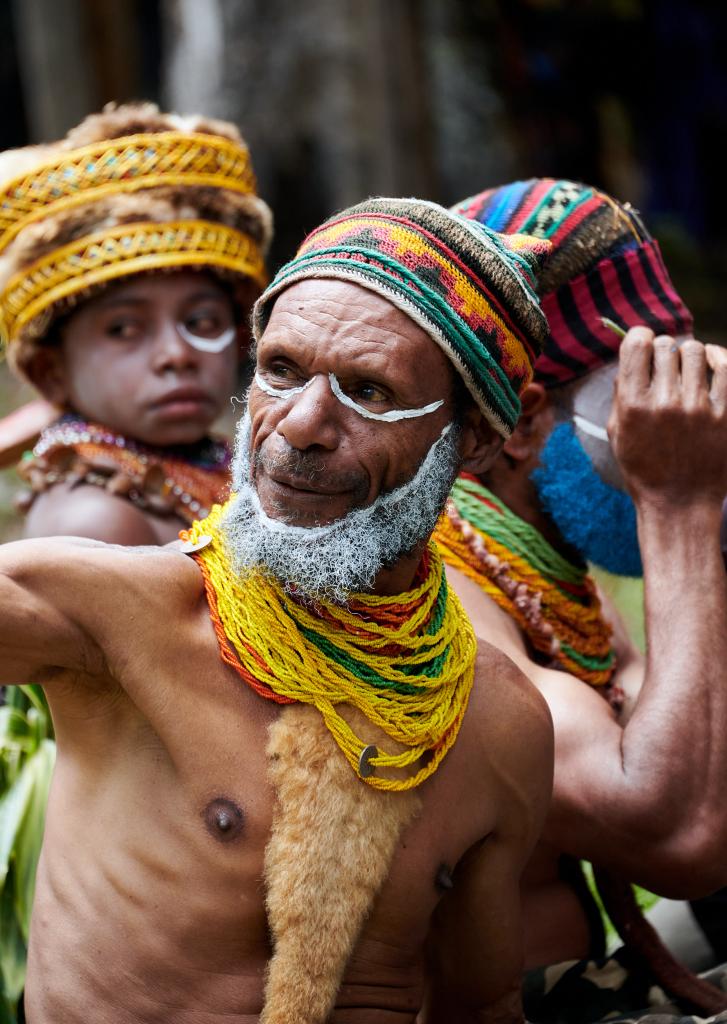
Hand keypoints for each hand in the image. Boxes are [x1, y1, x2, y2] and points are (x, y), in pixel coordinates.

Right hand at [609, 327, 726, 505]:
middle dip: (663, 351)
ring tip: (687, 370)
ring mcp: (698, 408)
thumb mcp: (618, 433)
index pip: (637, 344)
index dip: (639, 339)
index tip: (642, 346)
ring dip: (689, 355)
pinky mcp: (726, 413)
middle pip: (667, 345)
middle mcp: (665, 403)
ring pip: (695, 350)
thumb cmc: (645, 469)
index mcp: (633, 406)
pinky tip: (711, 363)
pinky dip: (717, 357)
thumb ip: (621, 393)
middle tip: (665, 366)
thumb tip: (632, 356)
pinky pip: (725, 365)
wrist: (680, 504)